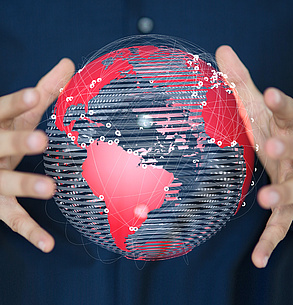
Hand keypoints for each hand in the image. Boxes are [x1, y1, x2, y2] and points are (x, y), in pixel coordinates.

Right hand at [0, 58, 74, 251]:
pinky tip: (48, 244)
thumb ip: (43, 91)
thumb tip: (70, 63)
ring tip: (48, 188)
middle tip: (39, 139)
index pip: (1, 110)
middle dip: (16, 142)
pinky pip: (12, 219)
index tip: (36, 93)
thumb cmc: (1, 133)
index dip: (16, 102)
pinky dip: (29, 232)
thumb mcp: (18, 113)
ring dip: (23, 184)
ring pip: (3, 183)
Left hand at [216, 46, 292, 267]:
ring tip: (267, 198)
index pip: (291, 113)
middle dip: (288, 148)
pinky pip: (282, 227)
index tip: (270, 92)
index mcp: (289, 130)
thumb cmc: (276, 134)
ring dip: (284, 194)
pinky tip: (258, 260)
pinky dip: (271, 242)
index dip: (282, 104)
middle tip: (273, 145)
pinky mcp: (292, 209)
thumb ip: (242, 82)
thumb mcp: (258, 109)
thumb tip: (222, 49)